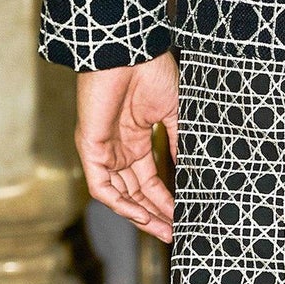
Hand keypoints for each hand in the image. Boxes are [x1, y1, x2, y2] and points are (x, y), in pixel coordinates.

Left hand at [76, 56, 178, 240]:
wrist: (128, 50)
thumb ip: (180, 144)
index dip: (166, 200)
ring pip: (119, 194)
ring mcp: (103, 149)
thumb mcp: (173, 113)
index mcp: (136, 139)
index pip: (150, 180)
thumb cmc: (150, 72)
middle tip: (176, 233)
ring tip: (163, 230)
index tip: (186, 216)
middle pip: (135, 192)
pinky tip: (141, 216)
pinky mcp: (90, 148)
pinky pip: (102, 187)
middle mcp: (118, 148)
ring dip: (140, 215)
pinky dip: (121, 204)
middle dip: (155, 215)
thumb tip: (193, 172)